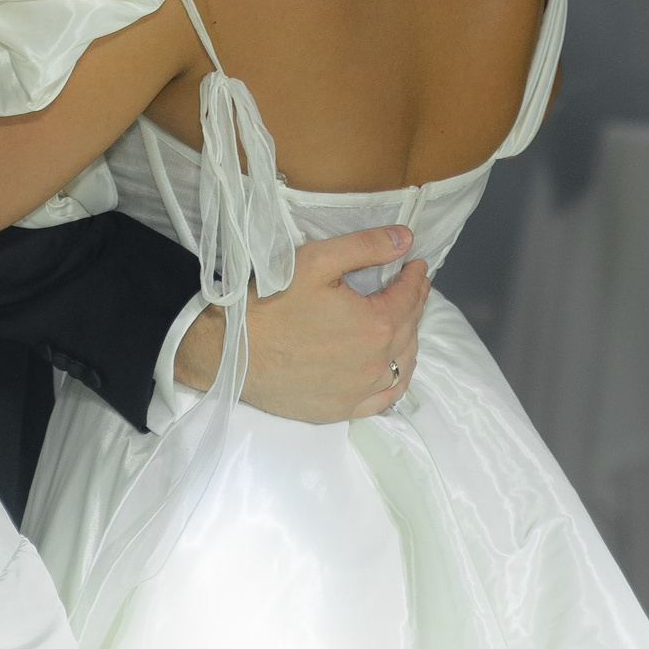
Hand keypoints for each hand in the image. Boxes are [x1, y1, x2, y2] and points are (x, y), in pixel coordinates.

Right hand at [173, 227, 425, 419]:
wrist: (232, 352)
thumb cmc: (271, 303)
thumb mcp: (316, 261)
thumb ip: (365, 247)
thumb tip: (406, 239)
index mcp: (375, 325)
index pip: (408, 297)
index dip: (415, 278)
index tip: (416, 264)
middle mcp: (376, 363)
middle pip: (409, 329)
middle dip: (414, 304)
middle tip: (413, 287)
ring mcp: (360, 392)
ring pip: (403, 364)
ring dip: (409, 339)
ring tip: (405, 321)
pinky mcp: (342, 409)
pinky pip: (385, 398)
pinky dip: (397, 379)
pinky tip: (394, 369)